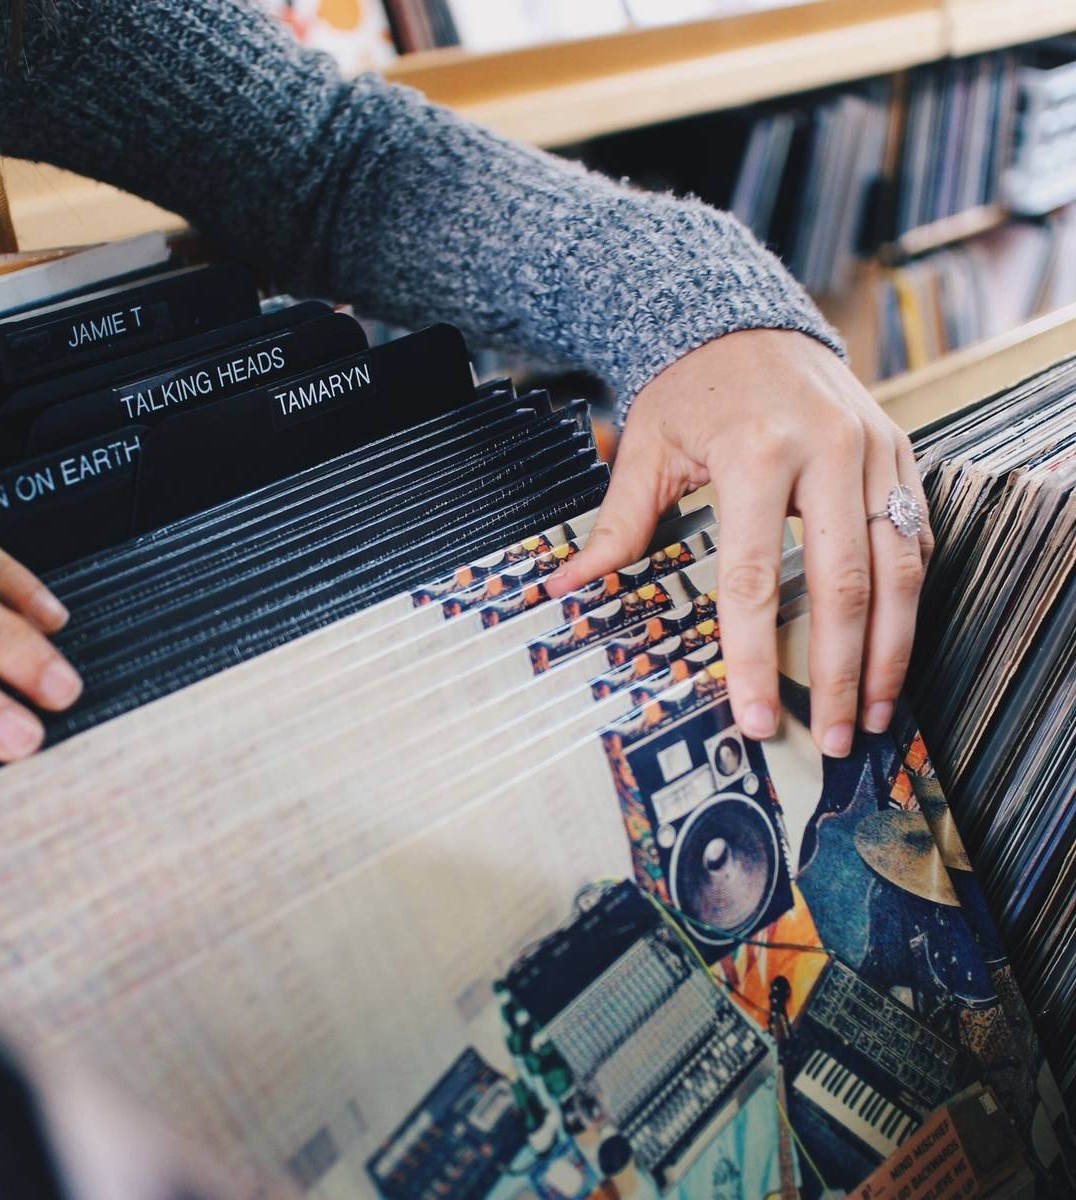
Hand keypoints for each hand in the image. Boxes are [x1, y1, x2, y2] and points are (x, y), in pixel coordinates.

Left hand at [546, 329, 932, 757]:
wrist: (744, 322)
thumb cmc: (691, 387)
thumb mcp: (644, 447)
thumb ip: (617, 524)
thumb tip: (568, 588)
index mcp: (756, 453)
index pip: (755, 579)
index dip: (758, 658)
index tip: (759, 716)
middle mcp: (827, 450)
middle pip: (844, 586)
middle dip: (841, 674)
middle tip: (835, 737)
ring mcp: (873, 448)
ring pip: (900, 568)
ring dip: (892, 649)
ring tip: (877, 711)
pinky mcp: (899, 450)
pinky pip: (917, 534)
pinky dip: (911, 597)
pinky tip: (895, 645)